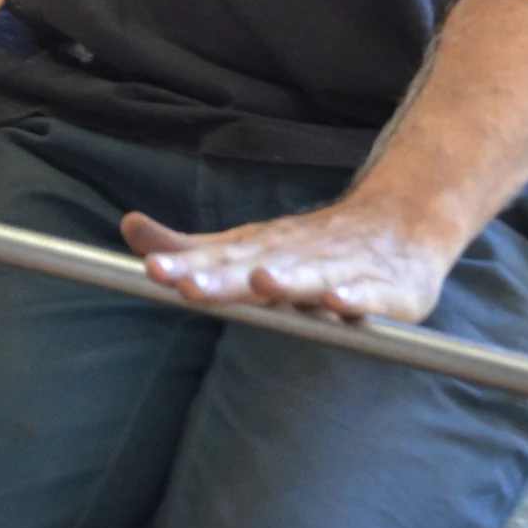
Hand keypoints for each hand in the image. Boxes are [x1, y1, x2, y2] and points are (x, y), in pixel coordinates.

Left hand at [120, 201, 453, 323]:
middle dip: (223, 277)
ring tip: (261, 281)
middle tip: (189, 287)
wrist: (399, 224)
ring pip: (308, 276)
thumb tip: (128, 226)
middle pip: (255, 267)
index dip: (186, 265)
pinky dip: (354, 297)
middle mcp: (294, 255)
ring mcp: (338, 268)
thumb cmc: (309, 246)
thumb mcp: (244, 244)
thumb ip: (189, 246)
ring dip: (286, 279)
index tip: (152, 270)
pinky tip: (338, 303)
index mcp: (259, 248)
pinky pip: (367, 294)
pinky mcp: (382, 288)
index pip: (217, 258)